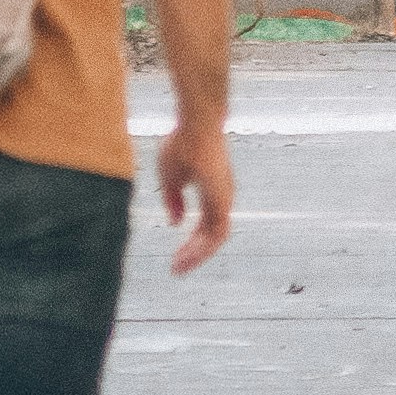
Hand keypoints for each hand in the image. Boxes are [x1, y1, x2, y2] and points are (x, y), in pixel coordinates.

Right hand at [156, 110, 233, 274]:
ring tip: (178, 267)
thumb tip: (177, 222)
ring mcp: (224, 198)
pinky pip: (216, 232)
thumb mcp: (170, 176)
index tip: (176, 257)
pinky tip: (185, 255)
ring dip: (198, 254)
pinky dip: (203, 246)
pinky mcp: (222, 199)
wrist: (197, 125)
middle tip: (176, 269)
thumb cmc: (183, 143)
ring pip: (216, 237)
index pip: (206, 226)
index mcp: (212, 192)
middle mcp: (222, 198)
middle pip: (212, 236)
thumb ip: (173, 200)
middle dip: (195, 254)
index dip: (193, 243)